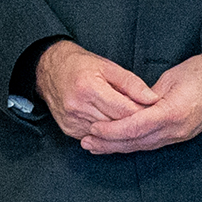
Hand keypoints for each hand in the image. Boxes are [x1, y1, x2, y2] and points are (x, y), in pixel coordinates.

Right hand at [36, 40, 159, 142]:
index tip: (151, 109)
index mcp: (89, 88)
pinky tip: (109, 122)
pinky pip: (95, 136)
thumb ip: (132, 83)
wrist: (50, 70)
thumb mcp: (108, 67)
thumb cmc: (80, 66)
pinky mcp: (69, 130)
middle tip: (143, 115)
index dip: (141, 111)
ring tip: (126, 117)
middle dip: (132, 121)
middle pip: (116, 124)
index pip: (124, 110)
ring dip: (119, 128)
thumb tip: (152, 98)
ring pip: (107, 134)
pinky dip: (105, 131)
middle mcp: (78, 107)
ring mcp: (72, 121)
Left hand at [81, 49, 201, 155]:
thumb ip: (147, 96)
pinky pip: (153, 143)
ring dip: (119, 147)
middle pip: (136, 142)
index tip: (93, 129)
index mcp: (172, 113)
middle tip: (86, 144)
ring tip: (96, 147)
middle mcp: (176, 130)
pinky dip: (134, 144)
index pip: (135, 127)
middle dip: (109, 144)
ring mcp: (180, 135)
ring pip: (144, 146)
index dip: (112, 131)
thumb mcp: (171, 78)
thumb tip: (129, 106)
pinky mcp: (182, 135)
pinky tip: (121, 144)